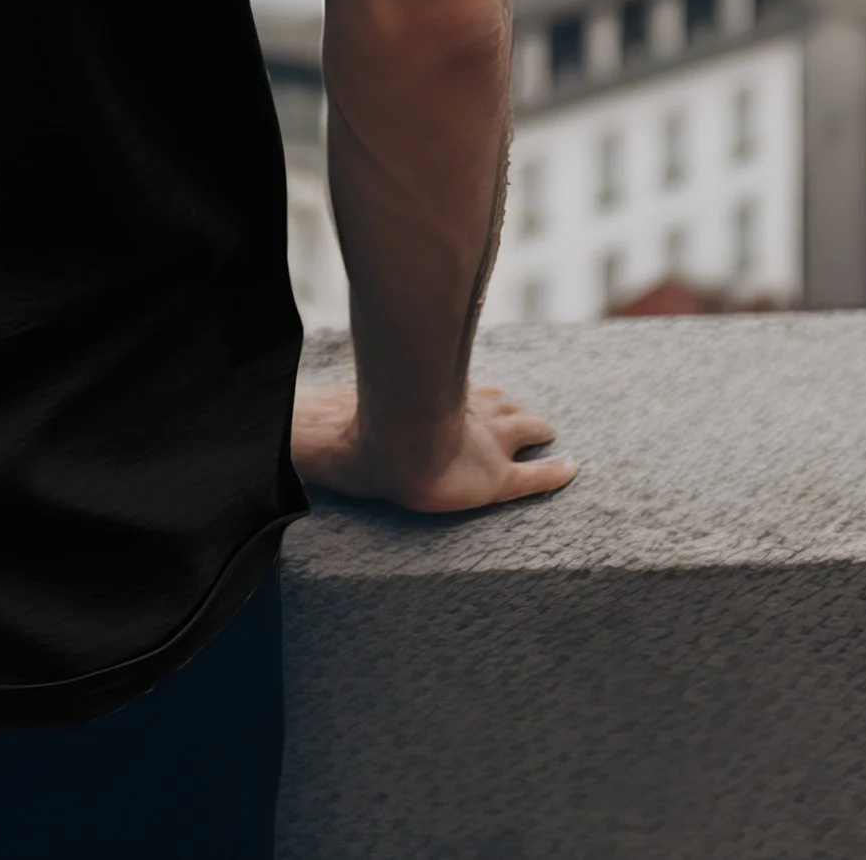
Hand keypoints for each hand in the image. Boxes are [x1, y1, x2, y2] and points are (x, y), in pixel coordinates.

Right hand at [291, 382, 574, 513]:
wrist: (382, 444)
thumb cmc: (363, 422)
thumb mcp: (360, 401)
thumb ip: (348, 398)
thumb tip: (293, 410)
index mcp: (439, 395)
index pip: (468, 388)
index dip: (481, 392)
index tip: (487, 393)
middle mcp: (469, 410)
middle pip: (502, 403)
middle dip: (513, 408)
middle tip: (524, 415)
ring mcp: (487, 442)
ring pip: (524, 429)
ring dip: (535, 429)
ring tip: (547, 433)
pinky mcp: (496, 478)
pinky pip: (536, 477)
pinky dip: (556, 473)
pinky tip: (571, 470)